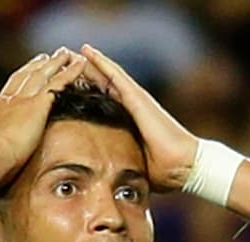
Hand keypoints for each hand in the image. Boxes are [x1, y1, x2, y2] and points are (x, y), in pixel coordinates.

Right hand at [0, 48, 89, 186]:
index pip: (8, 91)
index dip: (17, 80)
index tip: (24, 73)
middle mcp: (8, 100)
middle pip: (25, 77)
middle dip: (35, 66)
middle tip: (45, 57)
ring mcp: (23, 100)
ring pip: (42, 75)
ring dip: (55, 63)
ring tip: (65, 54)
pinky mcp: (38, 105)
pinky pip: (59, 83)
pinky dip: (71, 72)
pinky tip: (81, 63)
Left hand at [78, 46, 198, 192]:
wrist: (182, 166)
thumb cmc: (164, 172)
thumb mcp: (134, 167)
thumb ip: (120, 166)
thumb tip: (105, 182)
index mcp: (130, 122)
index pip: (105, 102)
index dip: (88, 92)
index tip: (70, 86)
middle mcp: (133, 106)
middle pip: (104, 85)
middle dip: (86, 73)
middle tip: (66, 61)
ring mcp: (136, 99)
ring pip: (108, 75)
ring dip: (90, 62)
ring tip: (73, 51)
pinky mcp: (138, 98)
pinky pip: (116, 76)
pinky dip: (102, 63)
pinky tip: (88, 53)